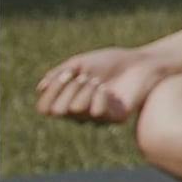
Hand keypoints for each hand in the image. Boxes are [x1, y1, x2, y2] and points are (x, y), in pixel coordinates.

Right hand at [33, 45, 174, 125]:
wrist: (140, 62)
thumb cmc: (109, 62)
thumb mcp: (79, 64)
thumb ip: (58, 75)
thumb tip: (41, 88)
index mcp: (67, 101)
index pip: (44, 109)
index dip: (51, 92)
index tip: (67, 73)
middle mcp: (79, 114)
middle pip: (57, 110)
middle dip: (68, 89)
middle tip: (85, 77)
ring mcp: (96, 118)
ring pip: (76, 110)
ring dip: (85, 90)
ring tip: (98, 81)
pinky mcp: (115, 119)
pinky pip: (96, 113)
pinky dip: (99, 96)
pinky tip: (107, 89)